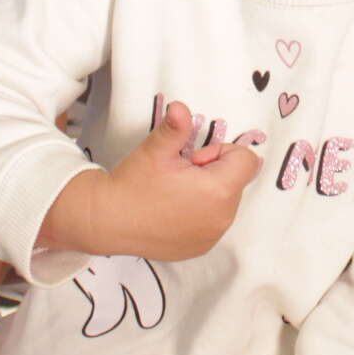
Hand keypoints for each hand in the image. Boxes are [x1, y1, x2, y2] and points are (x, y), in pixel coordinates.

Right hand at [47, 99, 261, 261]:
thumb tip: (180, 107)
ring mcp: (212, 236)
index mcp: (218, 191)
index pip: (246, 160)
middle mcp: (222, 218)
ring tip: (174, 193)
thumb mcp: (156, 150)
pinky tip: (173, 211)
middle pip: (236, 180)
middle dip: (213, 171)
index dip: (219, 153)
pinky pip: (214, 221)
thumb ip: (176, 127)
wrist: (107, 221)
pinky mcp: (201, 247)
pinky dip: (201, 212)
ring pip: (226, 201)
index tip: (192, 159)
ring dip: (208, 192)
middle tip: (179, 175)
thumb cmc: (132, 184)